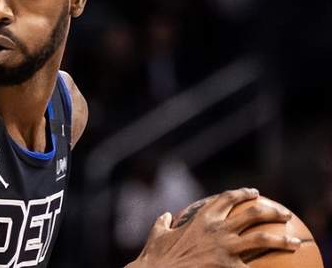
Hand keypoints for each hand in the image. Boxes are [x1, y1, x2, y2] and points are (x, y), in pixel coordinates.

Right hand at [126, 188, 300, 267]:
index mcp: (202, 218)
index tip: (253, 193)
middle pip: (252, 214)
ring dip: (281, 239)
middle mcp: (218, 229)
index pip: (227, 198)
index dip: (242, 194)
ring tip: (294, 242)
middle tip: (282, 214)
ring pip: (262, 239)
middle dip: (271, 212)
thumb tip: (164, 217)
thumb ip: (162, 224)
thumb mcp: (158, 235)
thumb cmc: (156, 257)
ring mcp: (226, 248)